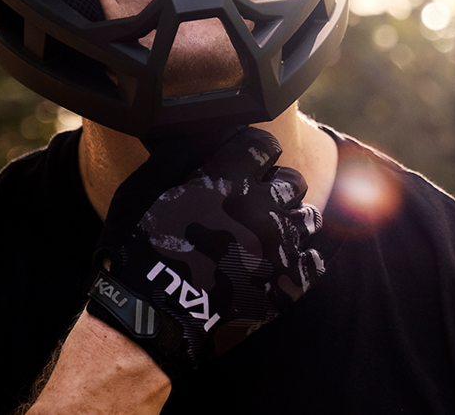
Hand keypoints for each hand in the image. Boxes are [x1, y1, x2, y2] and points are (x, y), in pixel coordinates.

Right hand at [85, 127, 324, 375]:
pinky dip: (302, 256)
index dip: (252, 151)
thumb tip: (207, 135)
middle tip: (254, 201)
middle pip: (292, 180)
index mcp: (227, 181)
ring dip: (289, 220)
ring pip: (308, 217)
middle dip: (275, 186)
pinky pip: (316, 259)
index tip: (245, 163)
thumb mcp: (144, 188)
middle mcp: (260, 209)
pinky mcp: (285, 285)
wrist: (146, 318)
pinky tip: (282, 257)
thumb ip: (180, 153)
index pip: (262, 144)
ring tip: (267, 232)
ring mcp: (277, 248)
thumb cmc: (137, 251)